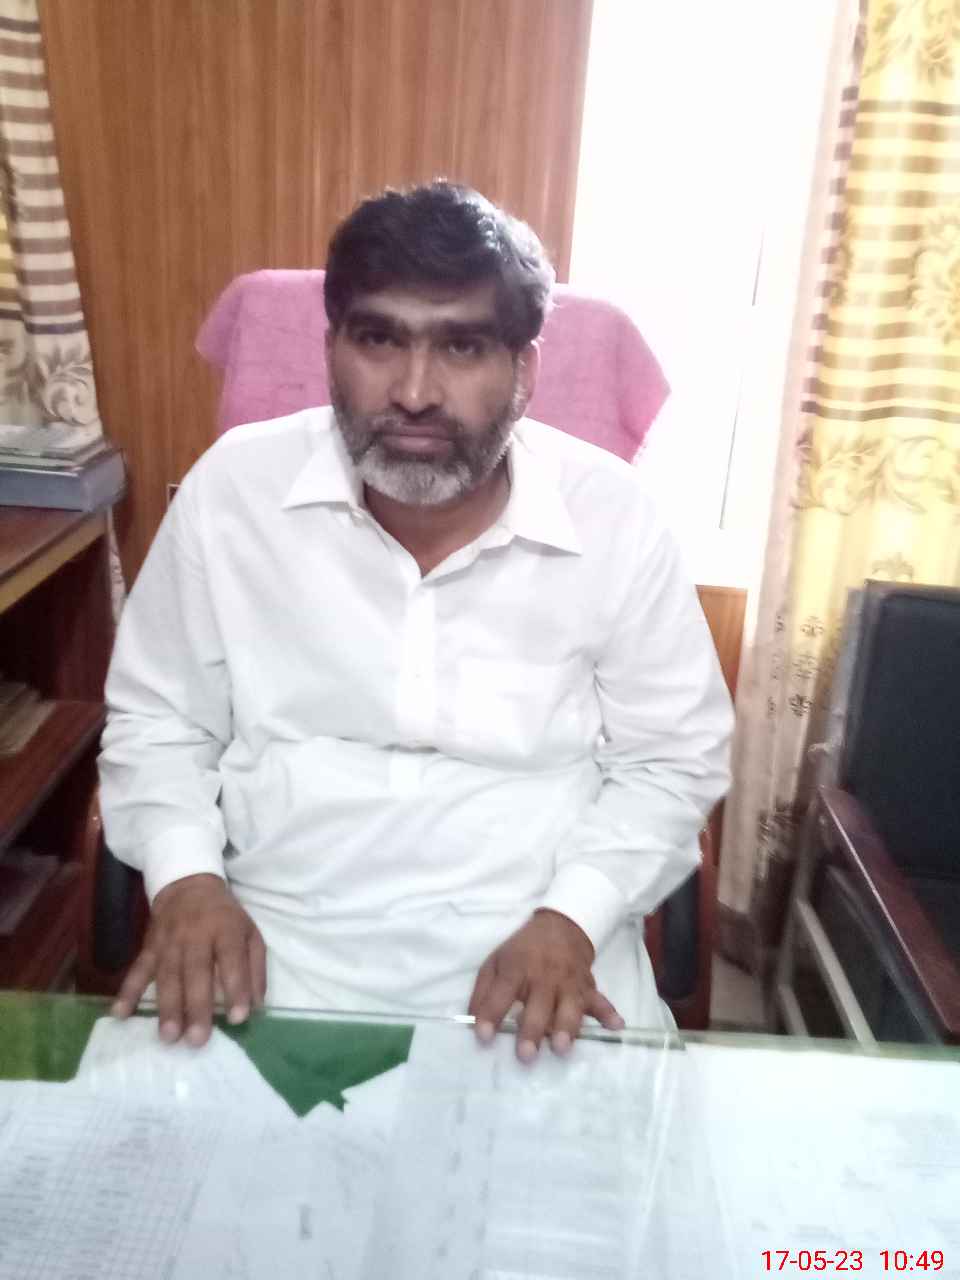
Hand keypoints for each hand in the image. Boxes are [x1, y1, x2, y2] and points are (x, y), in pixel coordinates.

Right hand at [111, 873, 266, 1046]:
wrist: (188, 887)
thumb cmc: (225, 918)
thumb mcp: (249, 933)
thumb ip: (255, 968)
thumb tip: (256, 1005)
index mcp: (225, 929)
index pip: (232, 959)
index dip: (236, 988)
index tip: (239, 1018)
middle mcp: (196, 935)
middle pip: (196, 972)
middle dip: (196, 1006)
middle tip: (197, 1039)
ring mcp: (169, 941)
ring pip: (167, 975)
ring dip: (167, 1007)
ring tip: (169, 1036)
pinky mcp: (149, 947)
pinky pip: (137, 970)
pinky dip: (127, 991)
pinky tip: (120, 1013)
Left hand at [468, 909, 623, 1062]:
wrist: (561, 926)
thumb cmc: (523, 952)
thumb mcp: (496, 962)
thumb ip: (483, 993)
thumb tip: (472, 1024)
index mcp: (517, 968)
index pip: (502, 993)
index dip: (491, 1014)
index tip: (483, 1037)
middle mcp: (544, 976)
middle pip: (538, 1005)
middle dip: (533, 1030)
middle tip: (526, 1055)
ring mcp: (569, 982)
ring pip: (570, 1006)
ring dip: (567, 1027)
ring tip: (562, 1048)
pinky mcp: (588, 987)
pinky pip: (600, 1000)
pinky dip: (608, 1013)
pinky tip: (616, 1026)